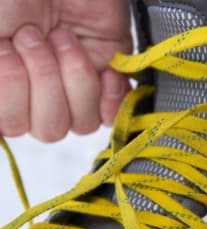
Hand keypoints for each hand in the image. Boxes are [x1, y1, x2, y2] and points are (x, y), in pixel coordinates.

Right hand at [0, 0, 130, 141]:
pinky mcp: (108, 82)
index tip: (9, 45)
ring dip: (75, 78)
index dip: (12, 91)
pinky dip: (111, 99)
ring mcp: (78, 91)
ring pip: (82, 124)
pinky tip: (106, 72)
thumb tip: (1, 129)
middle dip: (45, 82)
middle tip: (41, 37)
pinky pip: (113, 116)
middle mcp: (44, 96)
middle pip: (50, 130)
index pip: (13, 125)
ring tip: (67, 38)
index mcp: (10, 89)